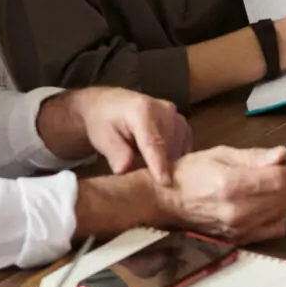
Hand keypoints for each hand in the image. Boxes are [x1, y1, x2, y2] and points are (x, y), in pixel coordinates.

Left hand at [38, 87, 191, 185]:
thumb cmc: (103, 121)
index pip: (153, 142)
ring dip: (166, 161)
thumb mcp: (101, 137)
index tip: (165, 183)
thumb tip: (125, 169)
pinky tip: (158, 158)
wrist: (109, 104)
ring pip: (178, 150)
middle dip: (159, 166)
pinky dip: (173, 156)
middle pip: (168, 148)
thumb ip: (115, 153)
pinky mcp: (182, 123)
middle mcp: (164, 109)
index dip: (159, 164)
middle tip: (141, 175)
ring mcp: (175, 115)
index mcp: (142, 110)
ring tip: (144, 161)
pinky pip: (183, 147)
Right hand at [156, 146, 285, 243]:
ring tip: (285, 181)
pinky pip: (272, 229)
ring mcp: (239, 228)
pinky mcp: (239, 239)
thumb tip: (283, 155)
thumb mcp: (220, 154)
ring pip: (283, 212)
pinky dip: (280, 214)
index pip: (280, 178)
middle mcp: (239, 211)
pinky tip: (275, 201)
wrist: (164, 201)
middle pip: (285, 196)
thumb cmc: (188, 174)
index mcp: (233, 185)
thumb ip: (254, 156)